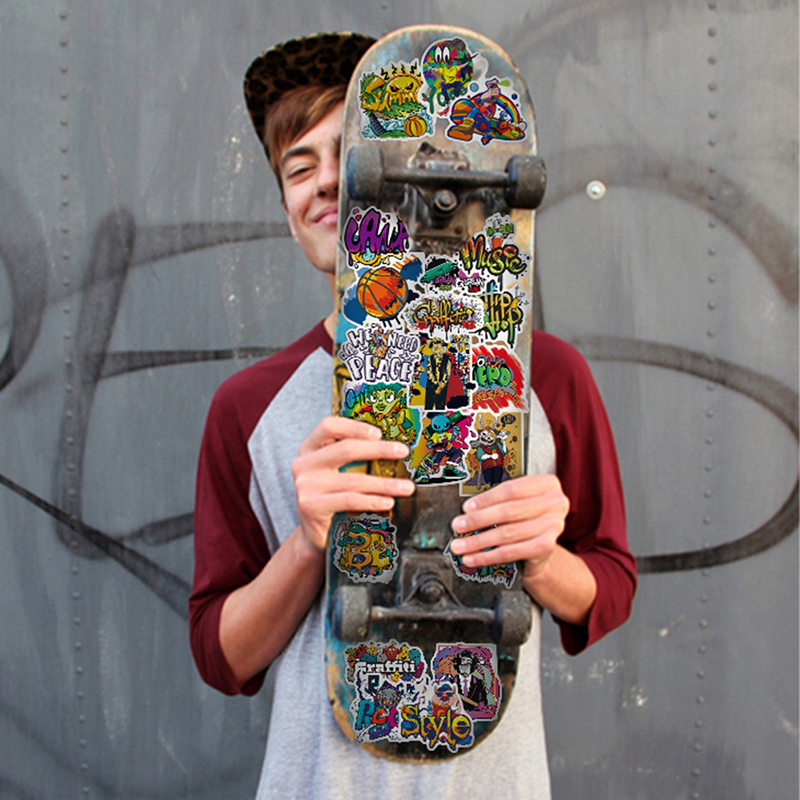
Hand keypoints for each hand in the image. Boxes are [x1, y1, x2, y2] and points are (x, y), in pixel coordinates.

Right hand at [292, 416, 414, 552]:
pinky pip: (349, 500)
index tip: (379, 433)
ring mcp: (305, 485)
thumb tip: (392, 446)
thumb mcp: (334, 471)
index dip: (354, 427)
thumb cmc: (330, 497)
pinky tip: (388, 502)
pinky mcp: (310, 506)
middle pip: (346, 449)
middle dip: (379, 450)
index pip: (329, 426)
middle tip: (402, 452)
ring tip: (406, 487)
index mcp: (309, 448)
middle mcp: (304, 463)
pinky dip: (373, 500)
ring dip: (385, 483)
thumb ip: (351, 457)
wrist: (313, 533)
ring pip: (353, 479)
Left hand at [449, 474, 568, 579]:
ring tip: (460, 545)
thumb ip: (499, 500)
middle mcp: (555, 503)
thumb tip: (466, 509)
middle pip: (509, 511)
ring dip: (478, 541)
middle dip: (478, 520)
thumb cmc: (524, 518)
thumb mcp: (516, 501)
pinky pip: (511, 552)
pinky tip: (472, 558)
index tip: (466, 508)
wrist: (541, 547)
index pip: (511, 489)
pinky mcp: (548, 547)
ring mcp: (554, 525)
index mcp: (547, 483)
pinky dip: (488, 556)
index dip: (486, 499)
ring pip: (508, 533)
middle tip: (457, 526)